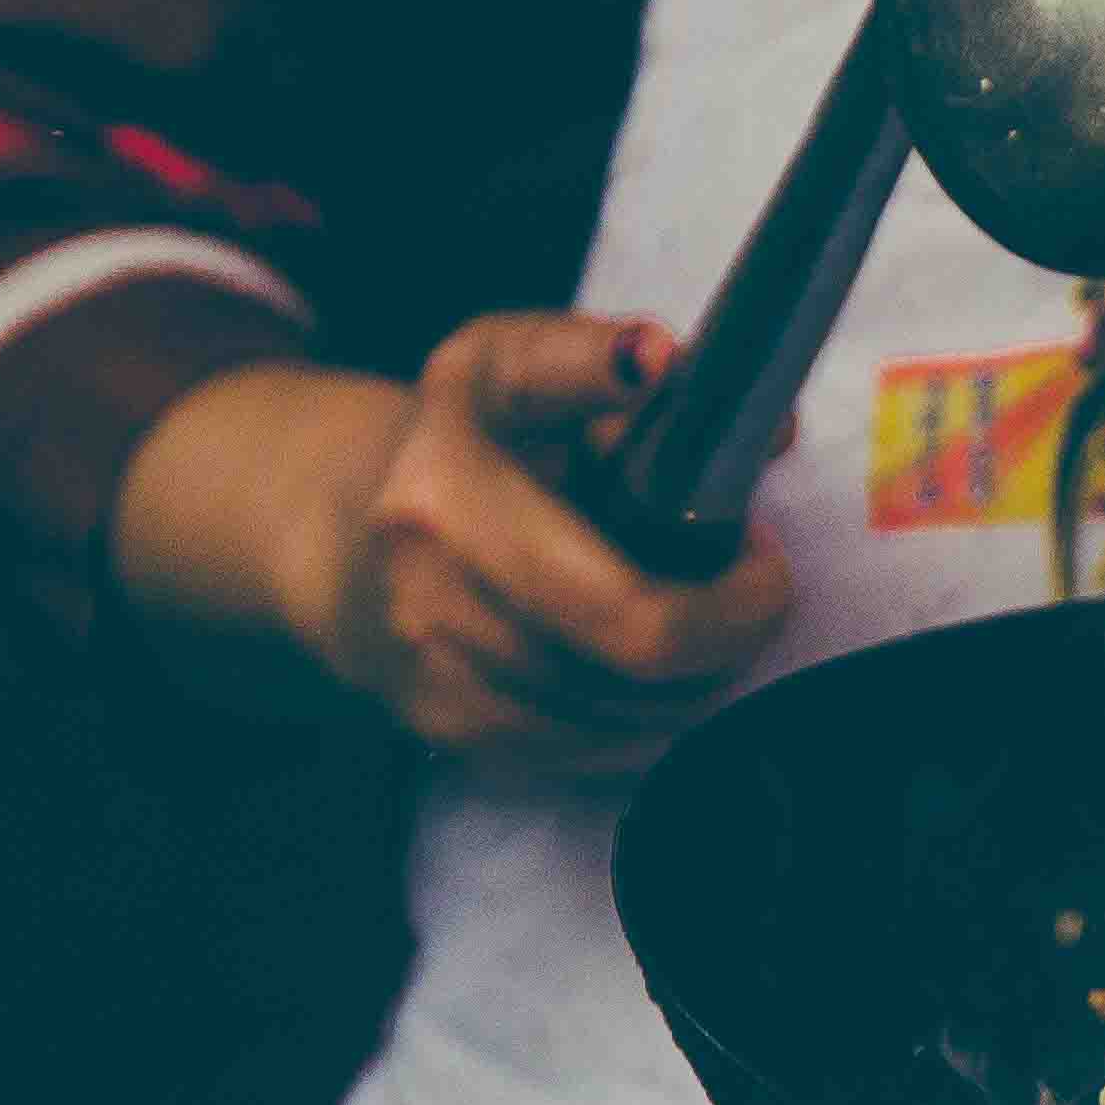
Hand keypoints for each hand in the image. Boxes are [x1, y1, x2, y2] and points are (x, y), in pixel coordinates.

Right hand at [114, 317, 793, 775]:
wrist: (344, 536)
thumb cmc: (465, 443)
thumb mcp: (512, 363)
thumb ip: (590, 358)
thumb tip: (669, 364)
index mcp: (447, 482)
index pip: (600, 555)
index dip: (715, 575)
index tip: (760, 541)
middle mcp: (429, 583)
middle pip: (639, 644)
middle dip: (734, 624)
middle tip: (759, 582)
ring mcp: (435, 669)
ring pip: (630, 708)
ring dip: (700, 671)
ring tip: (708, 609)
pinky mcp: (451, 730)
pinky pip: (597, 747)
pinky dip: (651, 712)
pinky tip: (656, 661)